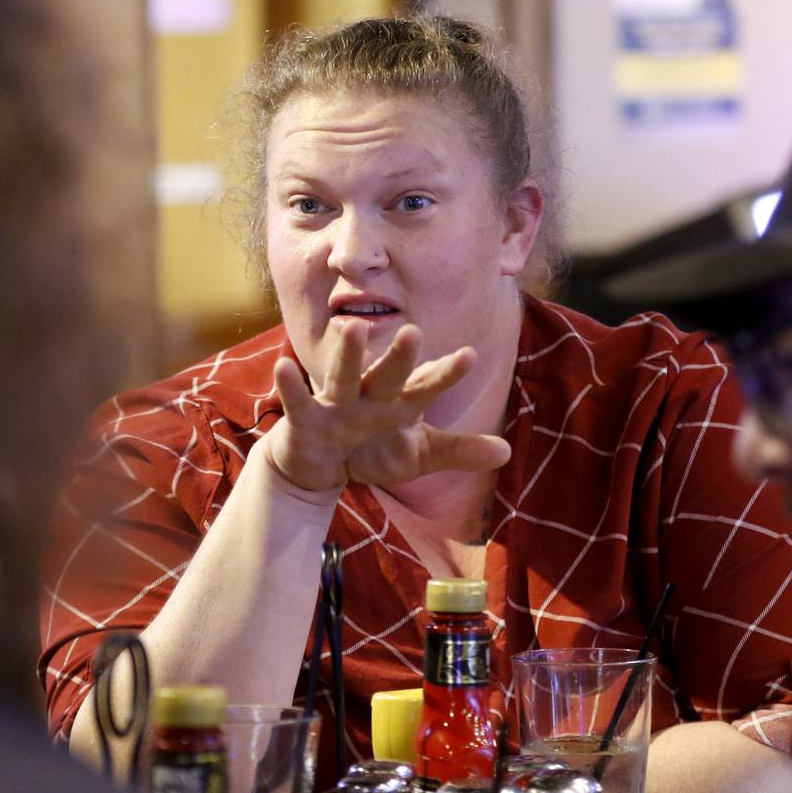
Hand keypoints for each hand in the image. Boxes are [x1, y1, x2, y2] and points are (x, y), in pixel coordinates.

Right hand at [266, 322, 510, 492]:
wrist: (319, 464)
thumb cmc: (372, 448)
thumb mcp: (418, 455)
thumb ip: (458, 450)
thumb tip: (506, 452)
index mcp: (399, 401)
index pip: (427, 386)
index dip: (446, 374)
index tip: (470, 356)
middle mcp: (370, 395)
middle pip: (388, 375)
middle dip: (400, 357)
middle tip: (415, 331)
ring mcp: (337, 403)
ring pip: (344, 377)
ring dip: (349, 356)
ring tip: (355, 328)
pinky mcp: (305, 419)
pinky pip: (298, 402)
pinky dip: (290, 386)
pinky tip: (285, 366)